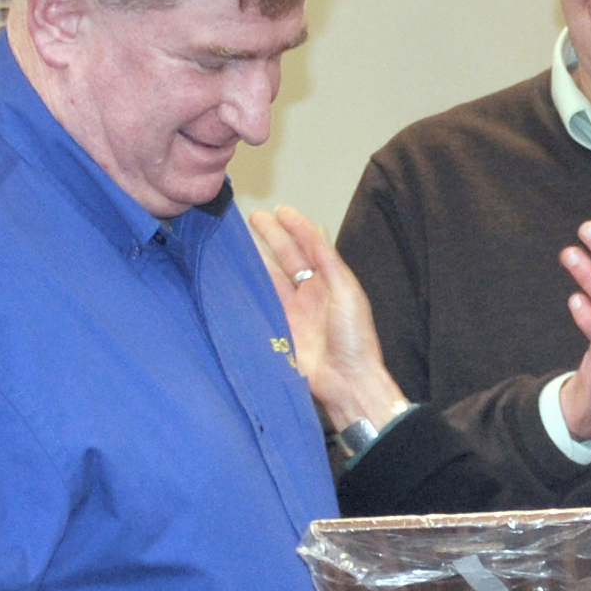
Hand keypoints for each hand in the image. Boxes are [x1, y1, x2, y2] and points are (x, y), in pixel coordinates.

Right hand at [248, 207, 413, 435]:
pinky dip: (248, 286)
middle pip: (288, 257)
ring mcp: (292, 310)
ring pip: (270, 276)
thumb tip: (317, 230)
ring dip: (256, 257)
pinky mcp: (277, 327)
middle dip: (272, 236)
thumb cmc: (354, 338)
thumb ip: (329, 261)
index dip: (296, 227)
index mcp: (331, 283)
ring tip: (238, 238)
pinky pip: (260, 301)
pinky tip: (235, 271)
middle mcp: (311, 293)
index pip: (311, 247)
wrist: (346, 380)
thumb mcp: (346, 292)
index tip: (281, 210)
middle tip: (254, 217)